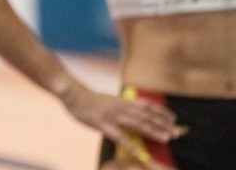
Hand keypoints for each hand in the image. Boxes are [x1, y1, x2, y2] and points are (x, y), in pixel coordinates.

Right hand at [59, 83, 181, 149]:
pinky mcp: (103, 125)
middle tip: (178, 133)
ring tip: (166, 139)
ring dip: (153, 131)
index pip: (145, 105)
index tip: (173, 118)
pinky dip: (132, 147)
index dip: (160, 111)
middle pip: (145, 115)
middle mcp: (120, 107)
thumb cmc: (90, 100)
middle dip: (162, 124)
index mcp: (122, 101)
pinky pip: (120, 137)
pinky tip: (141, 155)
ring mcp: (112, 116)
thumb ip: (122, 107)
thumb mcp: (108, 100)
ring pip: (137, 124)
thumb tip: (136, 110)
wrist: (72, 93)